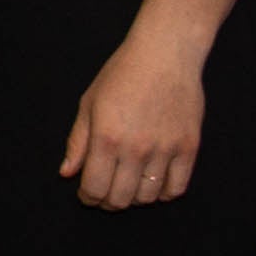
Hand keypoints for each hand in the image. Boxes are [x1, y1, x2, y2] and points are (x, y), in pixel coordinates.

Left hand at [60, 38, 207, 209]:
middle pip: (120, 198)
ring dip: (135, 198)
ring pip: (148, 197)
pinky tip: (154, 184)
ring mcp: (165, 149)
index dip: (88, 198)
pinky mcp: (188, 146)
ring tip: (130, 186)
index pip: (94, 188)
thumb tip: (67, 173)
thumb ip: (78, 142)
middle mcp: (136, 148)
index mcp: (106, 138)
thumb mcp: (89, 104)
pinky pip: (176, 187)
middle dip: (108, 202)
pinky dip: (163, 193)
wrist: (165, 53)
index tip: (87, 195)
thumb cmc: (122, 75)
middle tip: (106, 193)